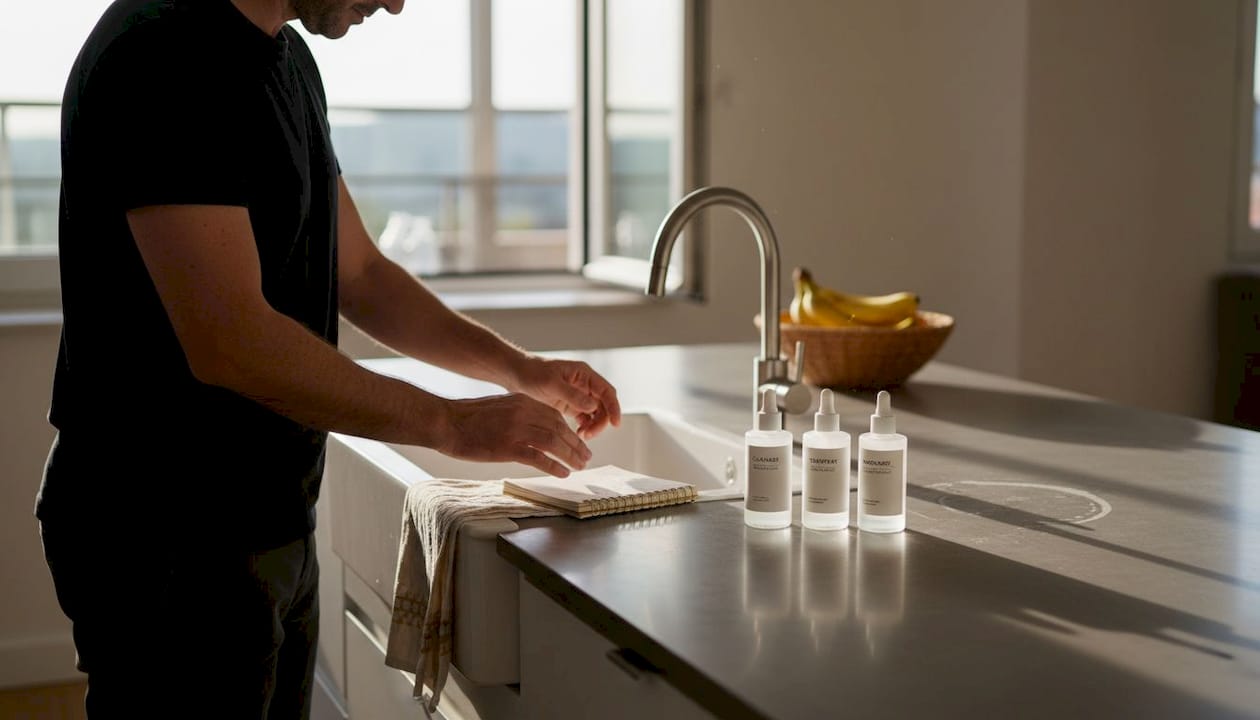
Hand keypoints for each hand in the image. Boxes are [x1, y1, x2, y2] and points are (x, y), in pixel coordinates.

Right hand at [439, 393, 592, 477]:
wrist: (445, 421)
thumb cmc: (468, 417)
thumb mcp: (500, 407)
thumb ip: (519, 414)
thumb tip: (535, 428)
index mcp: (523, 402)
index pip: (555, 416)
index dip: (569, 431)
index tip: (577, 442)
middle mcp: (524, 413)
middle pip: (559, 429)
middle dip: (575, 445)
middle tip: (585, 457)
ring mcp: (517, 430)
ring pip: (554, 442)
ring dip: (570, 456)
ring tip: (579, 466)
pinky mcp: (508, 447)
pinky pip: (538, 457)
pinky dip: (553, 465)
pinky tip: (562, 472)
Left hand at [512, 357, 621, 439]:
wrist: (516, 374)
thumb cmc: (532, 373)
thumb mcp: (551, 383)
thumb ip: (572, 395)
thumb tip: (593, 406)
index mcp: (584, 374)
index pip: (607, 391)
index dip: (614, 407)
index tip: (616, 424)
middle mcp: (584, 384)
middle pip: (604, 405)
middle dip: (601, 421)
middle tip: (589, 435)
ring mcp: (578, 395)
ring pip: (596, 413)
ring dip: (594, 426)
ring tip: (582, 436)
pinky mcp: (570, 404)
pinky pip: (585, 417)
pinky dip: (585, 426)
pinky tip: (578, 434)